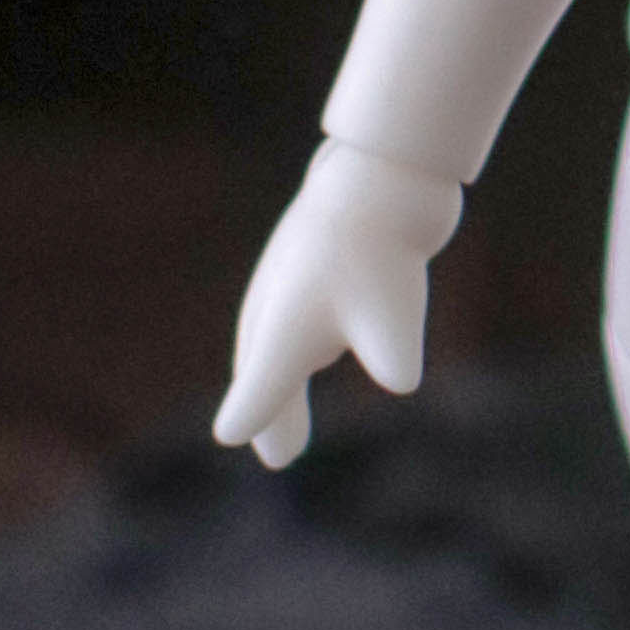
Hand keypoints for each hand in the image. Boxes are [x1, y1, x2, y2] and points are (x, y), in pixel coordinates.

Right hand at [215, 138, 463, 469]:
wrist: (384, 174)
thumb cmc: (381, 250)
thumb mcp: (393, 315)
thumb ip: (390, 354)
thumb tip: (400, 380)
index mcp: (281, 330)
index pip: (261, 387)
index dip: (252, 414)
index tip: (229, 437)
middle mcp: (277, 305)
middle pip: (264, 368)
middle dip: (268, 410)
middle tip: (278, 455)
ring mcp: (294, 278)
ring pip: (277, 340)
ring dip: (279, 381)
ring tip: (287, 416)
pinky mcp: (319, 260)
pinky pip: (300, 315)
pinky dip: (298, 345)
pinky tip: (320, 347)